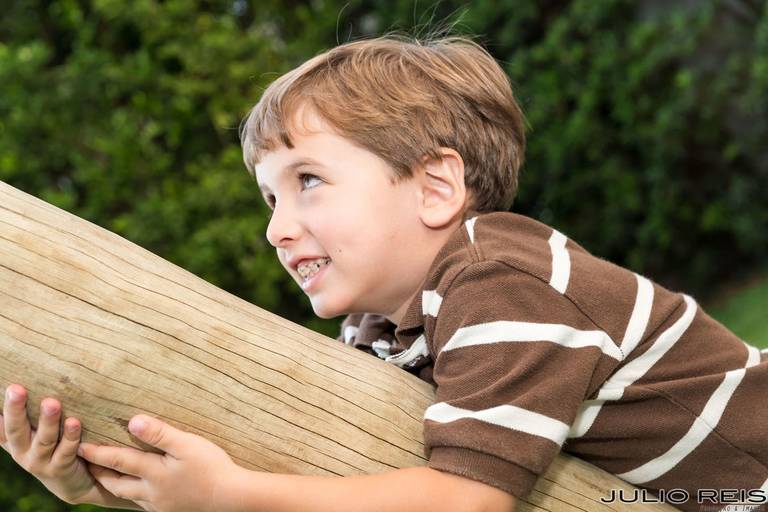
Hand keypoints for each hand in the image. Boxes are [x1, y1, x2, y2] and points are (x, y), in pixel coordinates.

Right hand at [0, 384, 138, 507]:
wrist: (71, 481)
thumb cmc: (53, 446)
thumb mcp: (35, 431)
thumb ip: (29, 413)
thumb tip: (24, 377)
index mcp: (13, 440)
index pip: (0, 425)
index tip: (2, 390)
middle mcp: (22, 451)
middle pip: (16, 430)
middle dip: (15, 409)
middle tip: (16, 389)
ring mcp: (40, 462)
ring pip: (44, 440)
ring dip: (48, 421)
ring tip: (52, 403)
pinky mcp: (61, 469)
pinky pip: (66, 451)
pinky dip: (71, 437)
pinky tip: (75, 422)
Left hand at [78, 414, 241, 511]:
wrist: (231, 498)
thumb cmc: (212, 467)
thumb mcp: (187, 444)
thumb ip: (159, 433)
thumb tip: (132, 422)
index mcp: (154, 473)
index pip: (118, 460)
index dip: (98, 453)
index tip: (80, 446)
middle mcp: (151, 492)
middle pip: (116, 484)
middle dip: (100, 474)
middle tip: (87, 464)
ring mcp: (159, 505)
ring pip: (128, 496)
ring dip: (115, 485)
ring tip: (108, 476)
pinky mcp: (170, 511)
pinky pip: (144, 504)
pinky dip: (134, 495)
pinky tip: (141, 489)